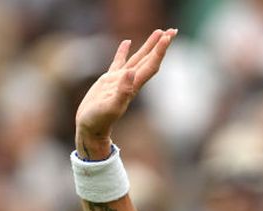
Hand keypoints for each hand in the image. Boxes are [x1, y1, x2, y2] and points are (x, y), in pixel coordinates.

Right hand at [74, 28, 176, 158]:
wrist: (90, 128)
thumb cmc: (99, 121)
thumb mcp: (111, 107)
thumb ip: (122, 90)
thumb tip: (131, 72)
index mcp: (133, 86)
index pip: (150, 65)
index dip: (159, 51)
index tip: (167, 37)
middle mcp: (130, 81)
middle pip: (149, 59)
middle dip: (161, 45)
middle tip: (172, 31)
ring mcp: (120, 80)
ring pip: (137, 58)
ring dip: (148, 46)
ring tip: (159, 32)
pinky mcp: (108, 81)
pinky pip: (119, 62)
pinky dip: (123, 51)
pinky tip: (127, 42)